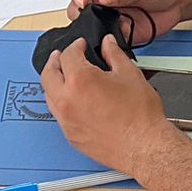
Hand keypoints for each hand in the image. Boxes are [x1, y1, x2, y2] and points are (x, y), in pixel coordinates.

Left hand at [40, 35, 175, 176]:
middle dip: (54, 61)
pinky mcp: (70, 135)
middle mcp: (67, 100)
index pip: (68, 55)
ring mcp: (66, 120)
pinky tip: (72, 100)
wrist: (144, 146)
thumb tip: (108, 44)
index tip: (81, 45)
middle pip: (48, 74)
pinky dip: (60, 103)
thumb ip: (114, 54)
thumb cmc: (140, 116)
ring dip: (53, 83)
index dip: (75, 46)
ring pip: (49, 96)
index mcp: (80, 80)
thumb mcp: (130, 74)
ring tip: (63, 77)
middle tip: (60, 56)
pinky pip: (58, 115)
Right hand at [63, 0, 186, 40]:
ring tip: (109, 23)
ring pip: (84, 23)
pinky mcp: (113, 29)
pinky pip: (101, 37)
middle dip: (80, 12)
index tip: (83, 1)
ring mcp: (104, 13)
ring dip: (92, 26)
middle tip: (93, 16)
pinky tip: (117, 33)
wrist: (177, 0)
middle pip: (74, 3)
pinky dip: (105, 39)